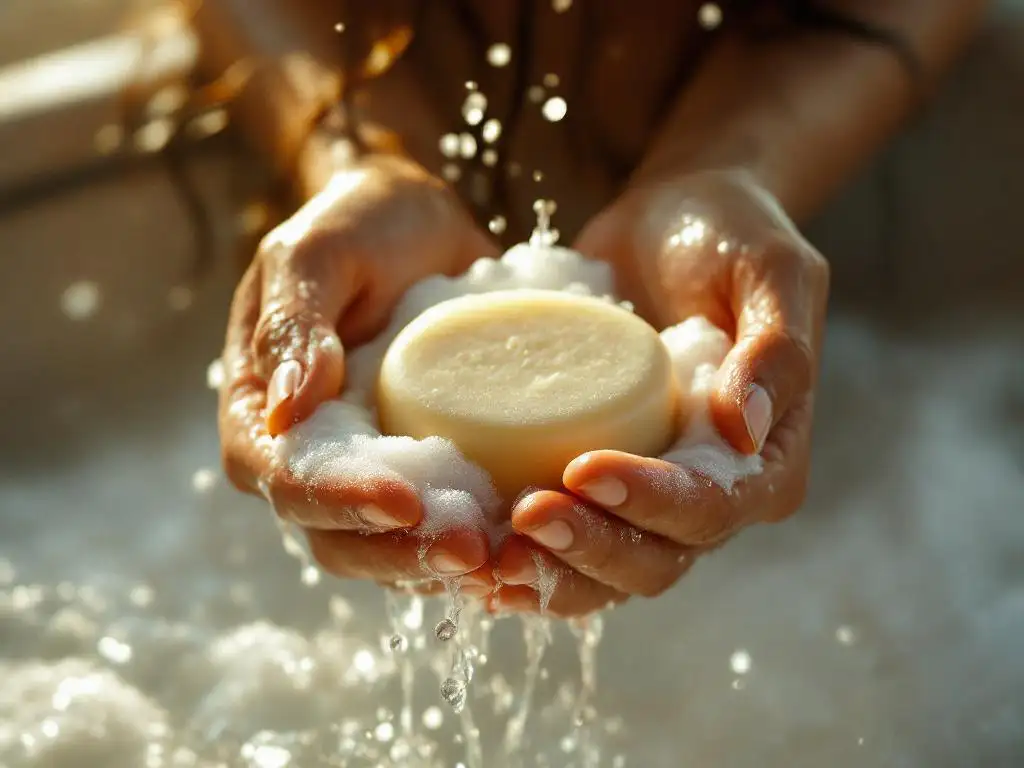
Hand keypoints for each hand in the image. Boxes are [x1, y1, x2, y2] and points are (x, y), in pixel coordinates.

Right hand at [218, 155, 498, 594]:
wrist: (415, 226)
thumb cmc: (356, 227)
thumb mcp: (315, 254)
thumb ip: (294, 325)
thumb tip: (285, 408)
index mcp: (263, 414)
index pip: (287, 477)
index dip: (340, 500)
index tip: (404, 499)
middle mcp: (307, 459)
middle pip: (336, 537)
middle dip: (400, 552)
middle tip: (470, 550)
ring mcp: (365, 474)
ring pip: (388, 551)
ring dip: (440, 565)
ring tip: (502, 559)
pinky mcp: (420, 475)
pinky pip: (436, 530)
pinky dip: (472, 547)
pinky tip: (518, 550)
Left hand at [493, 170, 829, 615]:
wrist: (672, 220)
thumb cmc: (728, 235)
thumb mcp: (772, 271)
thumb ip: (776, 347)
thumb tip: (748, 428)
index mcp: (768, 462)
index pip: (712, 507)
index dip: (650, 502)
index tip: (582, 467)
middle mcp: (713, 496)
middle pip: (657, 559)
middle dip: (591, 548)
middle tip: (523, 517)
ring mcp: (652, 498)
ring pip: (607, 572)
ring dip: (550, 574)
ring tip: (486, 557)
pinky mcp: (601, 485)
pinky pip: (566, 546)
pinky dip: (526, 562)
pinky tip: (475, 563)